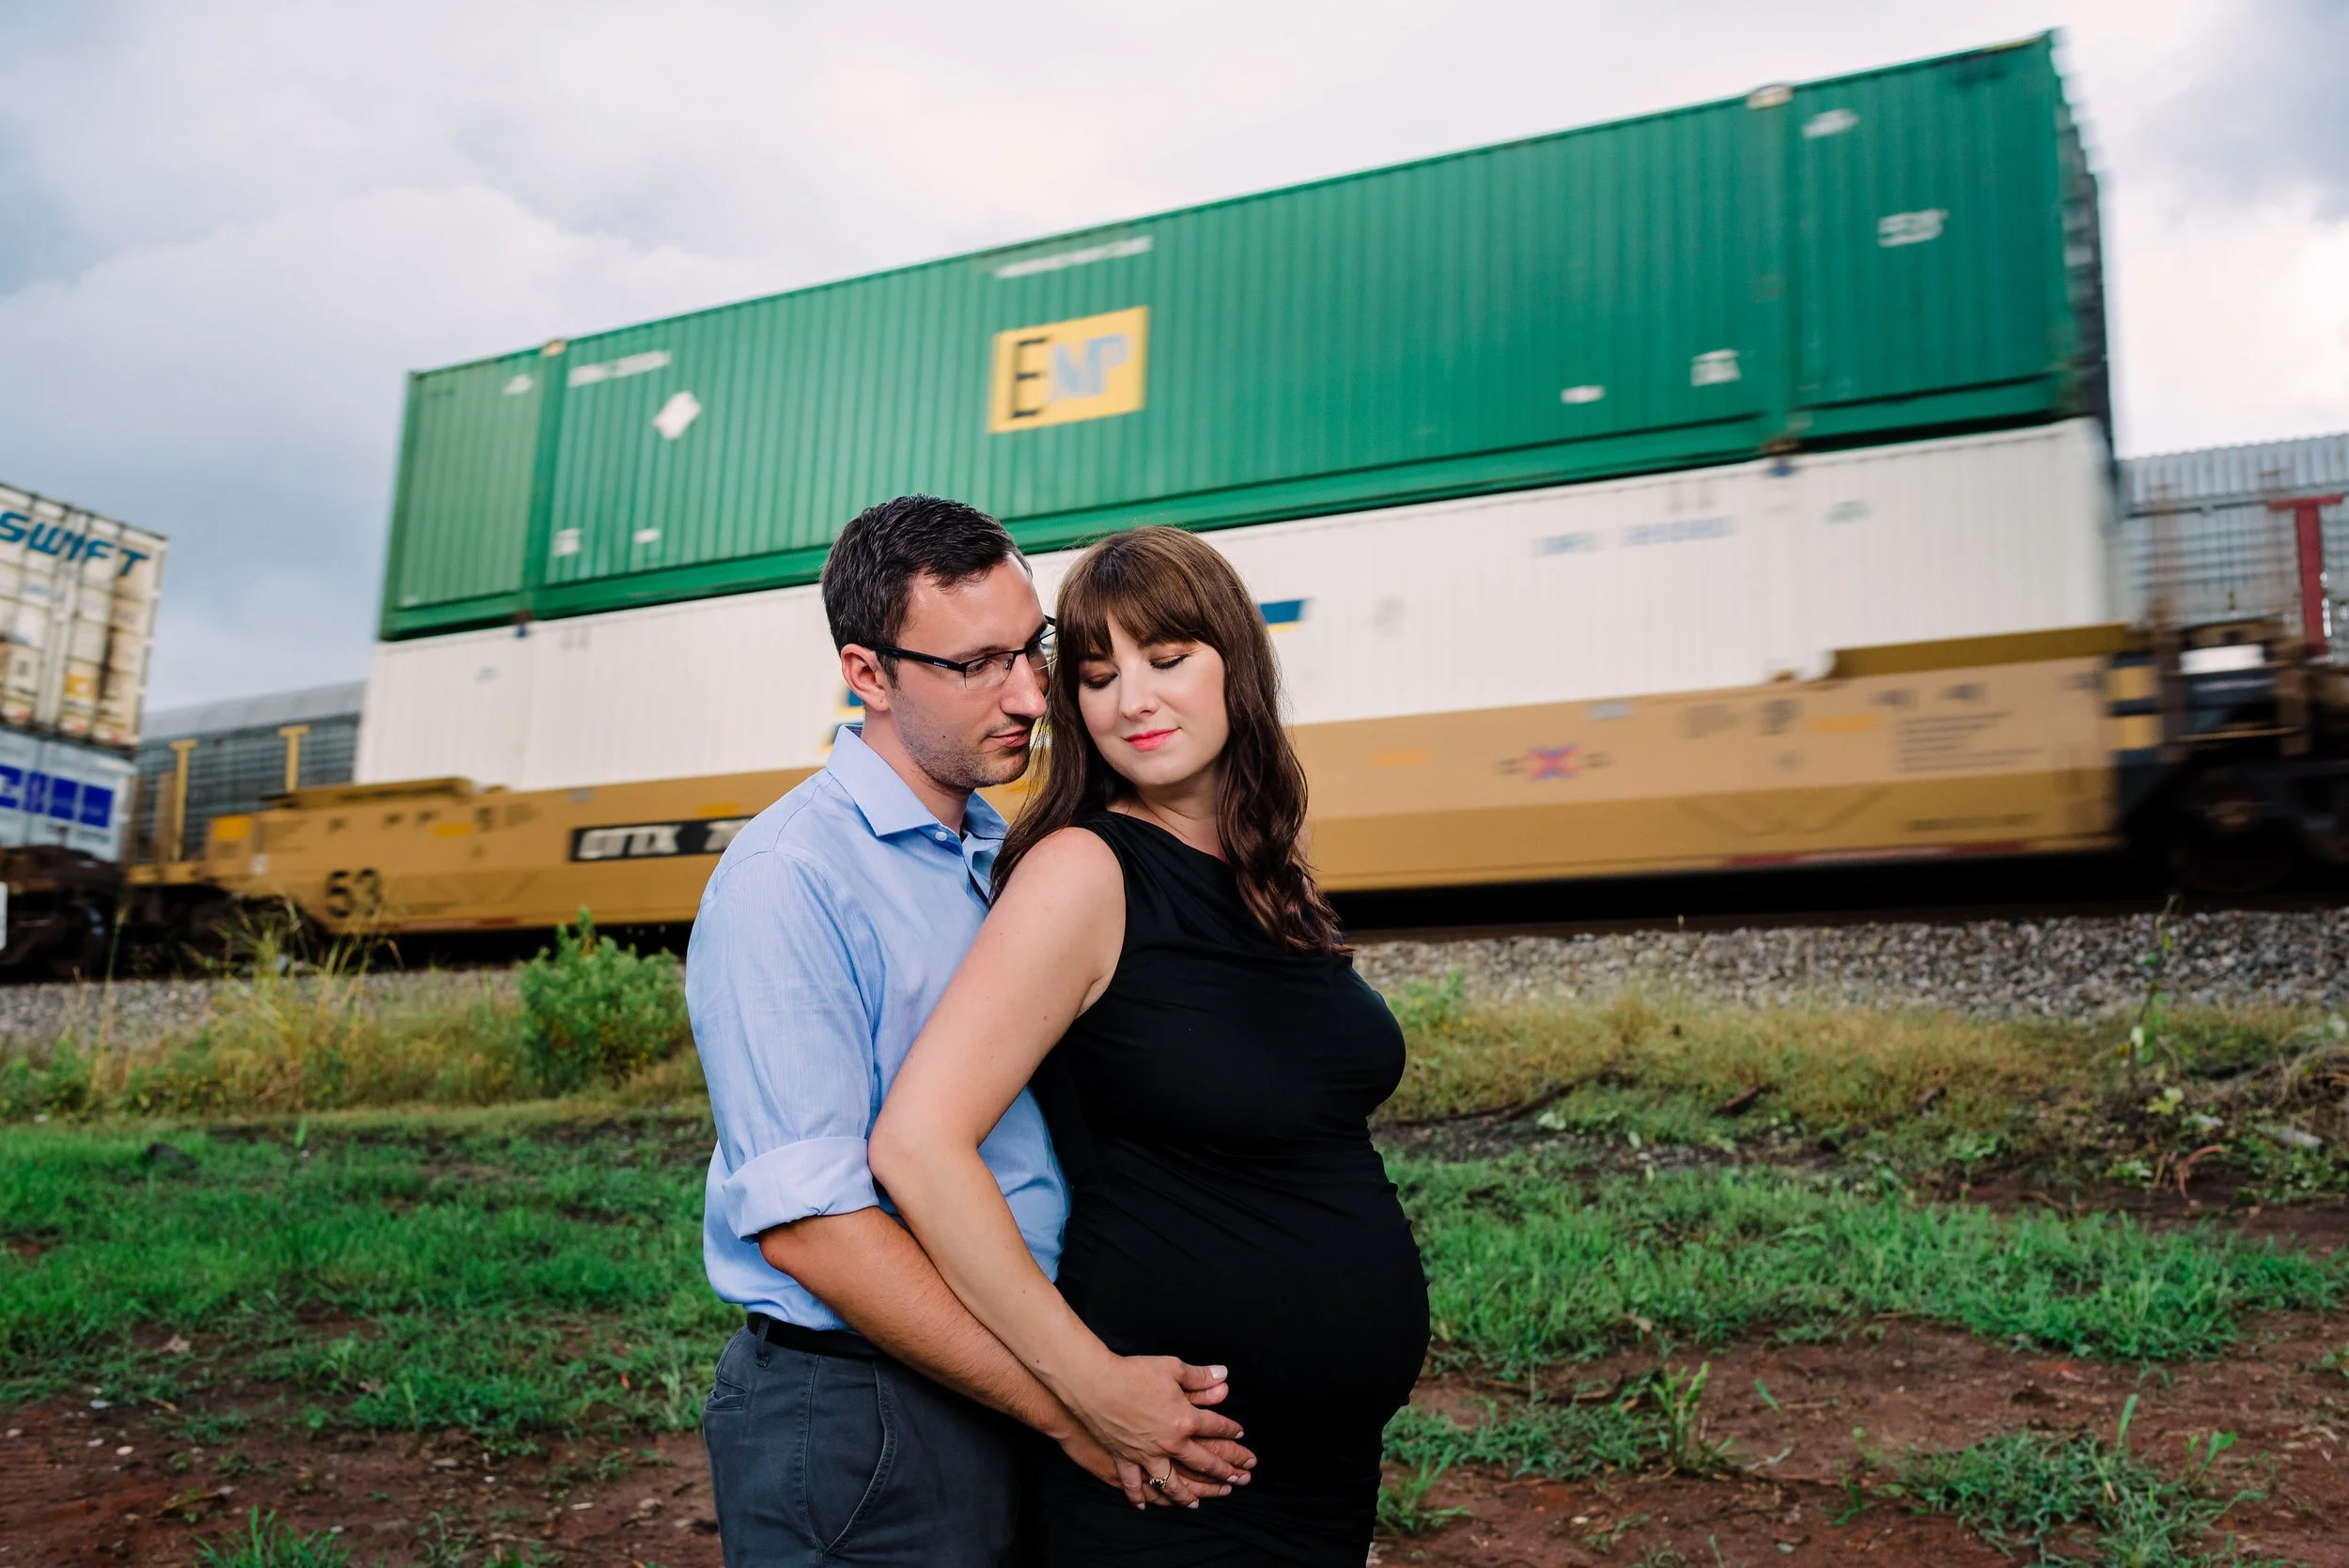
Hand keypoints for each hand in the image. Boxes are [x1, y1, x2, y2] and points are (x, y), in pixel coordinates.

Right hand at [1061, 1354, 1248, 1486]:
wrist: (1095, 1385)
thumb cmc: (1134, 1373)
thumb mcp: (1172, 1368)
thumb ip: (1200, 1376)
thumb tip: (1224, 1376)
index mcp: (1185, 1420)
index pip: (1215, 1427)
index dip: (1230, 1430)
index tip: (1240, 1434)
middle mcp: (1170, 1443)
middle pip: (1202, 1462)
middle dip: (1224, 1471)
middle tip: (1239, 1479)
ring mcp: (1147, 1455)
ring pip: (1171, 1483)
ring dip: (1186, 1495)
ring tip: (1196, 1504)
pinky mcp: (1125, 1458)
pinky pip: (1134, 1483)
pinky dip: (1138, 1496)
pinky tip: (1144, 1505)